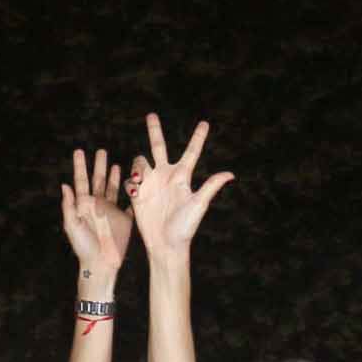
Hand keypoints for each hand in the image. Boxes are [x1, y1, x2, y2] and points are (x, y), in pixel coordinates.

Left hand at [61, 148, 133, 281]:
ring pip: (114, 189)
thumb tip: (65, 185)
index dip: (80, 166)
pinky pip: (130, 205)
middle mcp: (98, 205)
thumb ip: (69, 206)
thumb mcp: (72, 226)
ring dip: (115, 177)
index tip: (79, 151)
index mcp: (85, 205)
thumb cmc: (84, 247)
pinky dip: (132, 195)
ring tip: (116, 164)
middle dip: (100, 166)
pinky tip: (134, 185)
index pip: (82, 181)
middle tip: (102, 151)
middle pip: (99, 181)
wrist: (101, 264)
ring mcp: (112, 212)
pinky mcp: (125, 220)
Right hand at [127, 115, 233, 257]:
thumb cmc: (185, 228)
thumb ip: (210, 186)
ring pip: (141, 161)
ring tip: (140, 178)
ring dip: (138, 165)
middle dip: (154, 131)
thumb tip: (230, 174)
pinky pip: (131, 180)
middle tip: (151, 115)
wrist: (166, 245)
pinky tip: (136, 193)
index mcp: (182, 177)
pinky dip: (131, 183)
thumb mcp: (199, 205)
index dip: (198, 138)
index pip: (191, 152)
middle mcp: (165, 176)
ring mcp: (151, 184)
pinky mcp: (138, 194)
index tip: (205, 123)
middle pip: (159, 146)